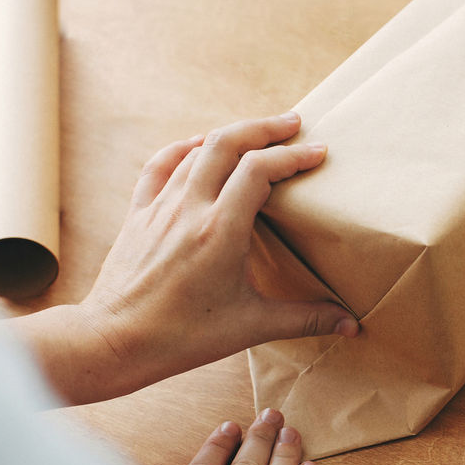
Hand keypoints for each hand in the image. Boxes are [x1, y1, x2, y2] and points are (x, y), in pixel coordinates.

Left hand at [13, 113, 357, 404]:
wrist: (113, 341)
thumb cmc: (182, 337)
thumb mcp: (250, 327)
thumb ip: (304, 319)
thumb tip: (350, 325)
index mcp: (220, 230)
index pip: (260, 170)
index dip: (293, 155)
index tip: (319, 152)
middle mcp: (189, 208)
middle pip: (227, 142)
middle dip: (264, 127)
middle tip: (293, 123)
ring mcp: (160, 207)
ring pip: (196, 149)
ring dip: (230, 134)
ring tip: (257, 134)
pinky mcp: (138, 214)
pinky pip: (161, 165)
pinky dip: (184, 148)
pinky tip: (199, 146)